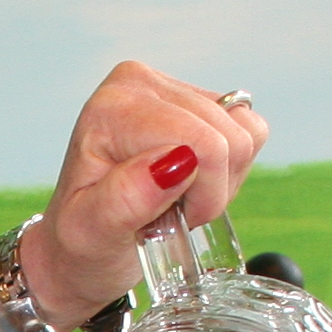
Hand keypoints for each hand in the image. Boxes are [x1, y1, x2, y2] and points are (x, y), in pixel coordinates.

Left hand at [17, 63, 267, 328]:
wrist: (79, 247)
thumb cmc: (83, 243)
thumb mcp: (92, 234)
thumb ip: (126, 198)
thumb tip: (177, 160)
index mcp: (112, 107)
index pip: (202, 143)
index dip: (201, 194)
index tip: (161, 219)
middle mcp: (140, 84)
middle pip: (229, 137)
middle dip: (209, 190)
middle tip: (167, 212)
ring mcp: (172, 87)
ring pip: (247, 134)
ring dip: (220, 183)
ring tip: (175, 200)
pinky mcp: (199, 100)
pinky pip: (252, 131)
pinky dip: (231, 170)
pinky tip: (193, 183)